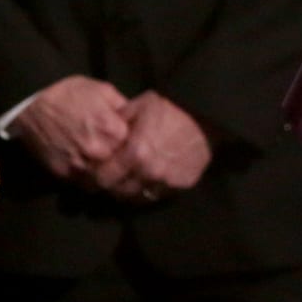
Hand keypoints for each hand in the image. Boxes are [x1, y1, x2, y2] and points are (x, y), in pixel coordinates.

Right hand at [7, 75, 129, 181]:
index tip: (136, 142)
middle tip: (123, 158)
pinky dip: (88, 178)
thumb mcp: (104, 91)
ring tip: (108, 168)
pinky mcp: (62, 173)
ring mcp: (80, 164)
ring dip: (106, 174)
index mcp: (113, 130)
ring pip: (102, 178)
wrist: (32, 106)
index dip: (136, 144)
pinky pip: (82, 182)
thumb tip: (137, 117)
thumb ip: (123, 107)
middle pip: (121, 165)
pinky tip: (90, 170)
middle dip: (123, 162)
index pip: (136, 146)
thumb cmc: (71, 93)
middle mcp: (99, 150)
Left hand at [90, 91, 211, 203]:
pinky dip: (151, 188)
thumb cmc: (174, 107)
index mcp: (135, 153)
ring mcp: (167, 181)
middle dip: (111, 186)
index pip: (103, 178)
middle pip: (118, 191)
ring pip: (138, 197)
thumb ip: (119, 121)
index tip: (90, 175)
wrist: (210, 115)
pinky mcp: (182, 184)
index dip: (93, 177)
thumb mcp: (142, 104)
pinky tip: (150, 178)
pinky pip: (159, 194)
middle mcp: (149, 172)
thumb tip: (102, 132)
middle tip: (108, 179)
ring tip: (128, 180)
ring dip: (130, 190)